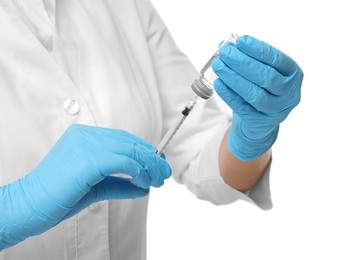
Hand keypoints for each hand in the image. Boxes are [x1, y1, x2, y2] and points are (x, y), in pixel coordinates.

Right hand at [0, 124, 170, 249]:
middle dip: (152, 158)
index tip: (158, 163)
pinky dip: (139, 172)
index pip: (123, 138)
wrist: (30, 205)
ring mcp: (86, 144)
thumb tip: (144, 187)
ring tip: (158, 179)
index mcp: (85, 136)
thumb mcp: (97, 187)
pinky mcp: (89, 158)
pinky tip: (145, 182)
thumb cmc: (59, 196)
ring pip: (130, 150)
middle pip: (129, 142)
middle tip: (164, 173)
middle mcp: (86, 134)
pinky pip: (124, 162)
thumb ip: (120, 183)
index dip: (144, 150)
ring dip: (149, 166)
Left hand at [212, 35, 302, 160]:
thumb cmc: (262, 89)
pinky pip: (242, 107)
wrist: (261, 120)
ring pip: (254, 94)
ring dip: (233, 78)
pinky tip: (219, 83)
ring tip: (219, 66)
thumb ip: (247, 57)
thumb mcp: (261, 71)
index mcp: (293, 74)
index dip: (257, 49)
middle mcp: (289, 93)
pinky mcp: (260, 122)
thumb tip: (225, 44)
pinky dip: (229, 94)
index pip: (276, 59)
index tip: (240, 41)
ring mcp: (276, 110)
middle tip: (225, 53)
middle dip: (242, 62)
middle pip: (265, 76)